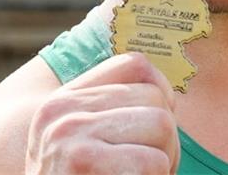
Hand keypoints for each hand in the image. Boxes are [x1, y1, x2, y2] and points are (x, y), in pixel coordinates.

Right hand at [26, 52, 179, 173]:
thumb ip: (106, 115)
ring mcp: (69, 134)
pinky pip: (153, 162)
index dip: (162, 92)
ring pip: (162, 126)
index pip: (135, 64)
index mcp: (62, 101)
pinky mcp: (84, 160)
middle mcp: (61, 111)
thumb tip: (165, 92)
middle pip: (155, 98)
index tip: (157, 128)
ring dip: (165, 163)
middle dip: (166, 139)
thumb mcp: (78, 147)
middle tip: (147, 171)